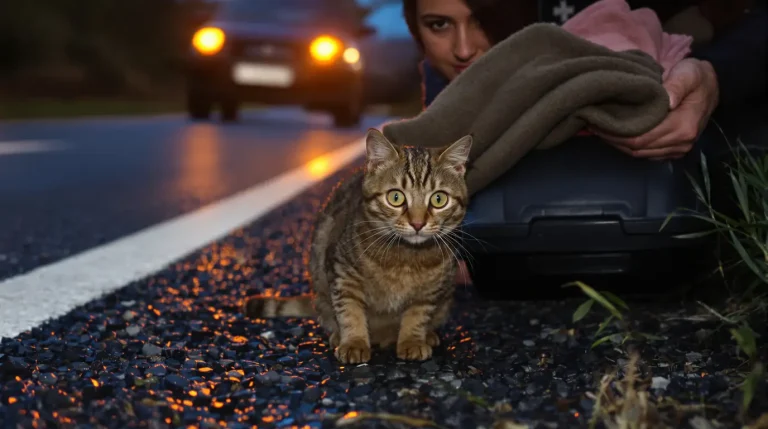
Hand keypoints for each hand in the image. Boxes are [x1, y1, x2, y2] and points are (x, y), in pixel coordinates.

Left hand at [591, 58, 719, 160]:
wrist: (712, 85)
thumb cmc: (696, 77)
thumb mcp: (688, 73)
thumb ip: (677, 85)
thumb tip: (667, 101)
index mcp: (684, 126)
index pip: (642, 138)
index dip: (617, 134)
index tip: (598, 123)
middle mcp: (681, 142)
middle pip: (638, 149)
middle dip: (614, 140)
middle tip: (594, 126)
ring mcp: (678, 148)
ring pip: (640, 154)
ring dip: (619, 144)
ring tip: (601, 130)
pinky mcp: (673, 150)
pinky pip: (646, 153)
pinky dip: (629, 146)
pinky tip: (616, 135)